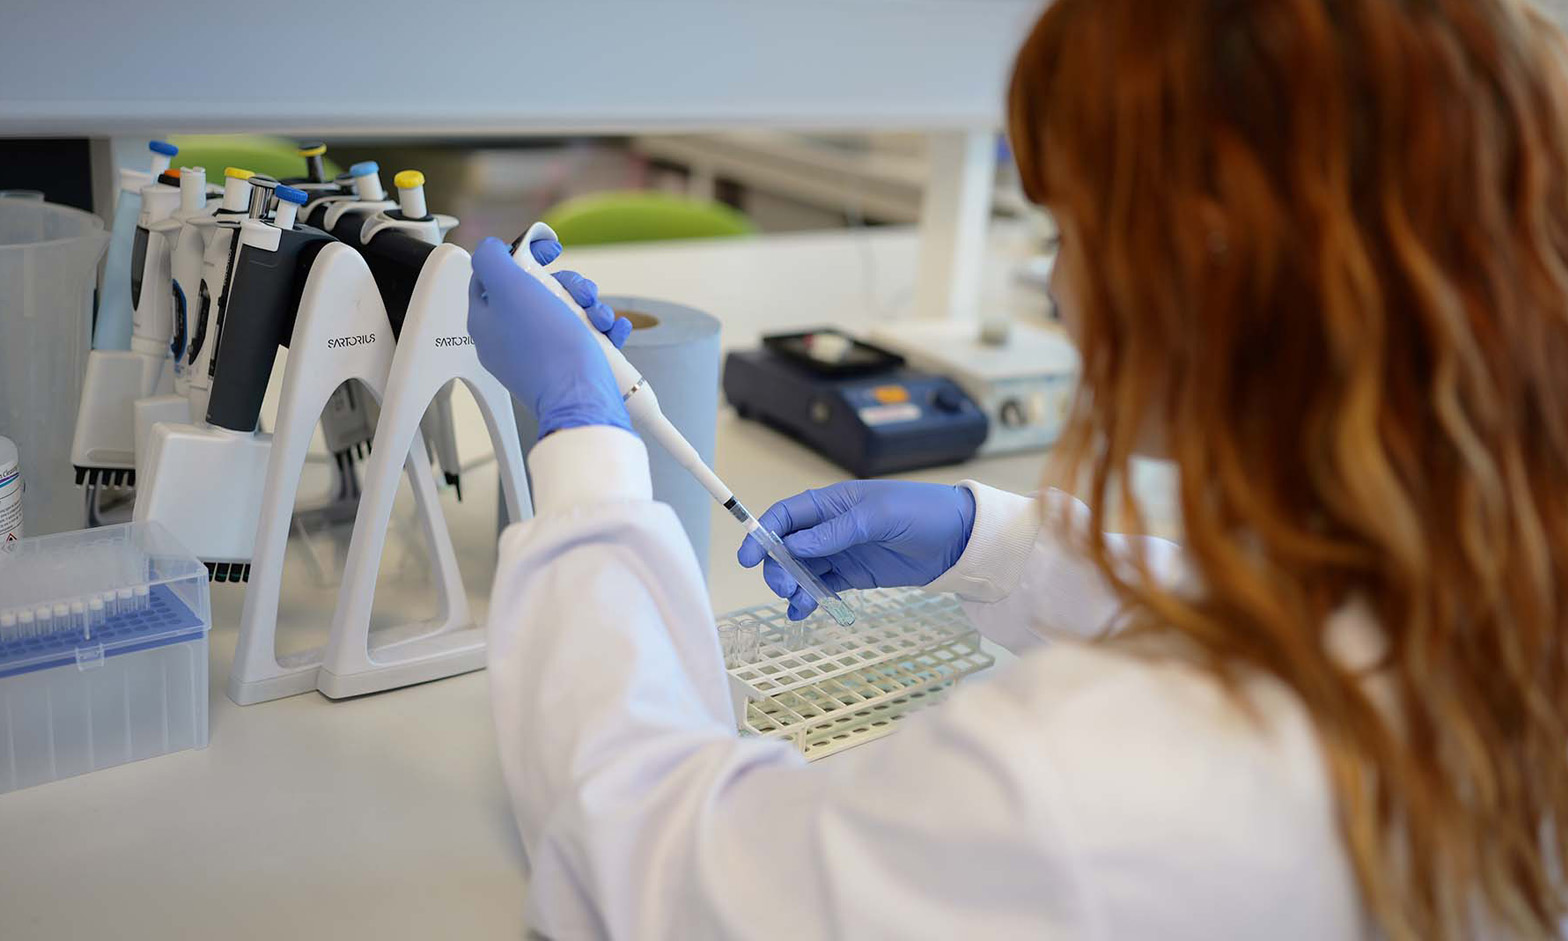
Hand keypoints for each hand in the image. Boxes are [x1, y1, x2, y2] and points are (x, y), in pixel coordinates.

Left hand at [468, 236, 634, 437]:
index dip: (523, 255)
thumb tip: (490, 248)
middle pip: (537, 293)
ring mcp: (537, 357)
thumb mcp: (511, 288)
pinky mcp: (564, 371)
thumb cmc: (549, 351)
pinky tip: (613, 331)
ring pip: (565, 314)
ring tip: (602, 318)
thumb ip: (491, 260)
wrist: (581, 400)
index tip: (550, 251)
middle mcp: (509, 339)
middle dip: (569, 286)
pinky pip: (583, 340)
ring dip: (591, 307)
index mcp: (487, 321)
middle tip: (583, 293)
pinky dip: (602, 331)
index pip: (494, 275)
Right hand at [737, 480, 976, 617]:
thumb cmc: (922, 513)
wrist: (961, 540)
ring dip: (791, 585)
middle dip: (777, 566)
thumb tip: (794, 545)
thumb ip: (836, 532)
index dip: (762, 532)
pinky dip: (809, 599)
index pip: (787, 515)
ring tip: (797, 601)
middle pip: (787, 546)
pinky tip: (803, 611)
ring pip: (802, 569)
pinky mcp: (855, 576)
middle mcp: (831, 527)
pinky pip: (822, 587)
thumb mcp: (879, 516)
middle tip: (784, 586)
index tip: (749, 557)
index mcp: (833, 503)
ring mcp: (842, 552)